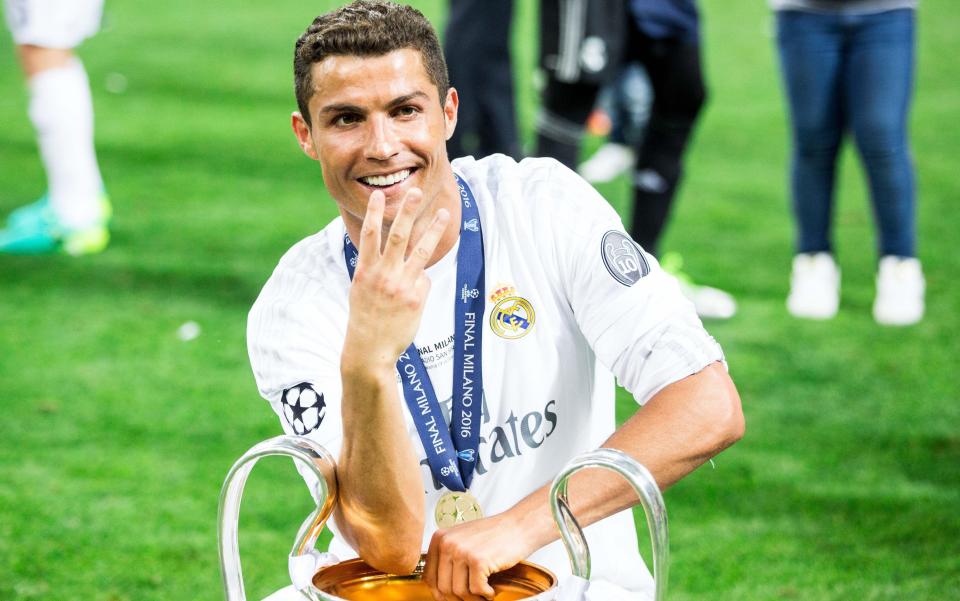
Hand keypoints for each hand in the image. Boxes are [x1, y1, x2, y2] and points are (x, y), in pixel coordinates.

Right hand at [344, 188, 449, 369]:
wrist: (370, 350)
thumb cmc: (365, 319)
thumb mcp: (361, 290)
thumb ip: (376, 270)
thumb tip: (401, 258)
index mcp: (365, 271)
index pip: (369, 235)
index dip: (373, 213)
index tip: (378, 195)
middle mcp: (384, 275)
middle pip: (398, 235)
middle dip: (407, 211)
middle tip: (416, 191)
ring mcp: (401, 286)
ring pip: (422, 251)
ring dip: (433, 229)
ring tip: (443, 212)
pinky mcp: (416, 299)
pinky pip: (424, 282)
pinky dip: (420, 286)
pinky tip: (410, 301)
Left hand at [423, 513, 537, 600]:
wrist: (518, 526)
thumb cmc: (494, 534)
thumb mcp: (462, 540)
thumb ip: (448, 559)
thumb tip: (438, 590)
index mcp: (440, 538)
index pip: (429, 577)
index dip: (440, 592)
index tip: (451, 597)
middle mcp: (447, 543)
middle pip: (443, 587)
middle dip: (459, 597)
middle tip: (473, 595)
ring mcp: (461, 551)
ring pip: (458, 591)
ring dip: (473, 596)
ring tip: (484, 590)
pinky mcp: (478, 561)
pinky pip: (476, 590)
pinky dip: (486, 594)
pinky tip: (492, 588)